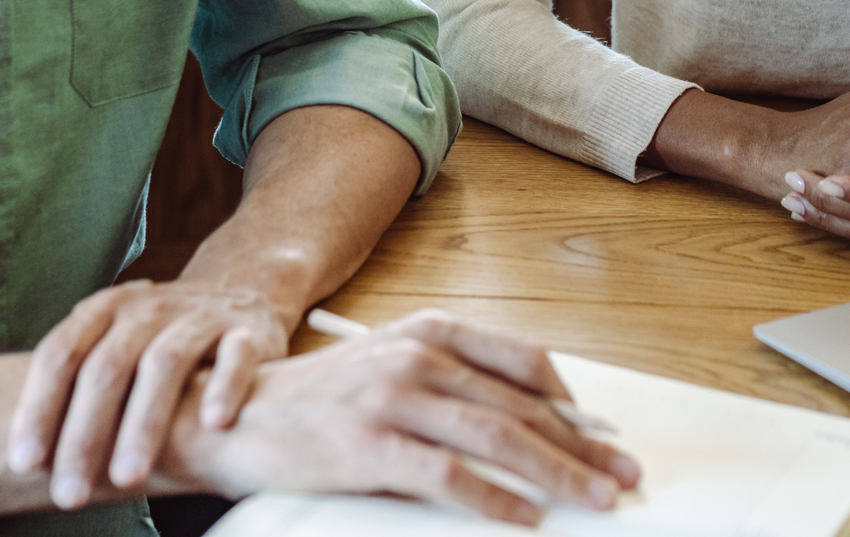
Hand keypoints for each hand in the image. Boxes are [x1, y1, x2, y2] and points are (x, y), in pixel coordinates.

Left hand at [7, 278, 291, 507]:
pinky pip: (237, 356)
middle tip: (69, 494)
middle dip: (85, 435)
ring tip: (129, 478)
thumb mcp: (113, 343)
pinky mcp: (246, 331)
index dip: (38, 407)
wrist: (239, 288)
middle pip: (108, 366)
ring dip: (144, 422)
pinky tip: (213, 424)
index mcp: (104, 310)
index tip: (24, 463)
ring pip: (167, 363)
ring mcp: (198, 317)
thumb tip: (21, 460)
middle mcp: (147, 309)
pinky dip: (225, 386)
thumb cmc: (157, 338)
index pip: (60, 354)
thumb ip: (75, 385)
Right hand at [174, 309, 642, 525]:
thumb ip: (449, 385)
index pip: (523, 361)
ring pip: (499, 438)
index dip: (572, 401)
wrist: (225, 414)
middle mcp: (418, 356)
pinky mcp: (370, 444)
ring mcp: (394, 397)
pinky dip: (495, 501)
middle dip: (583, 445)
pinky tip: (526, 519)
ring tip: (598, 500)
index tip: (606, 433)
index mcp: (428, 331)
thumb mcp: (386, 370)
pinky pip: (448, 476)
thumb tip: (521, 423)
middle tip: (624, 475)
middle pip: (522, 405)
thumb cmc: (312, 401)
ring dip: (560, 473)